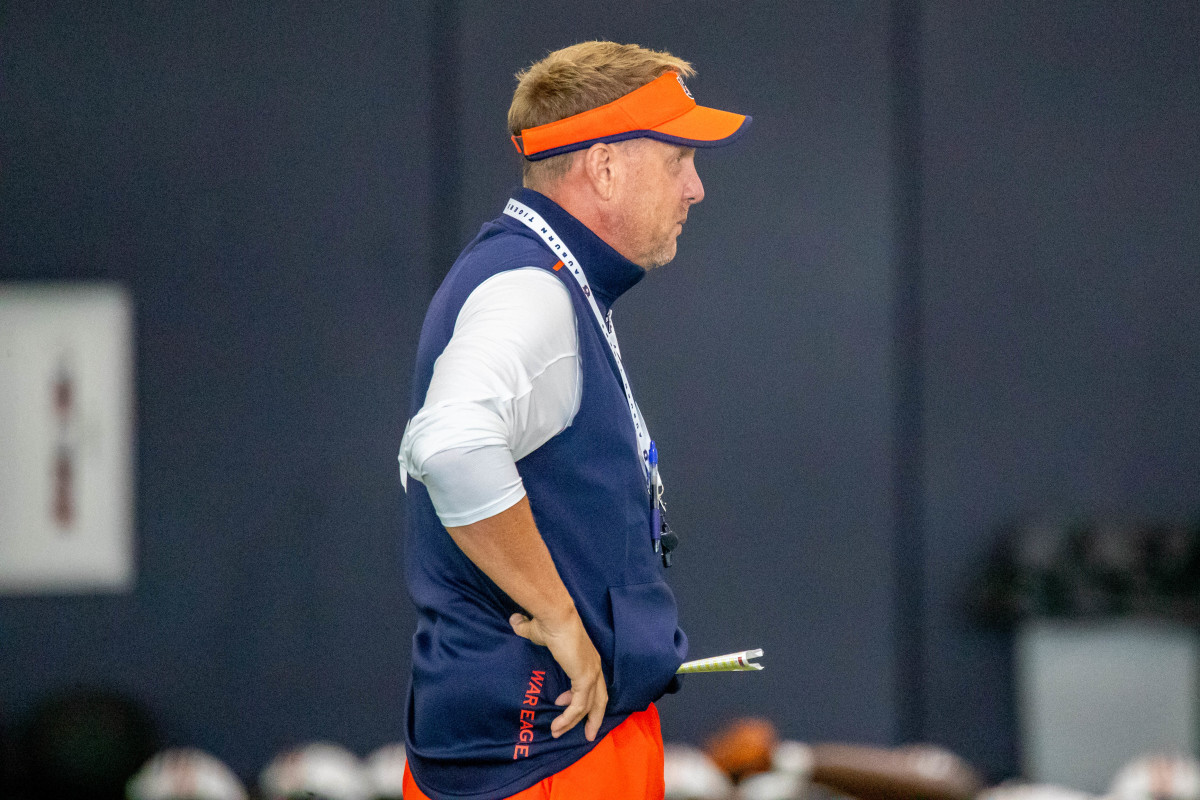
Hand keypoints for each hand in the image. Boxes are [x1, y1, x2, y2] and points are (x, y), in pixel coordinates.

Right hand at [510, 610, 607, 740]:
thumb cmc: (548, 621)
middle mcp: (594, 666)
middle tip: (586, 734)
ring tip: (557, 733)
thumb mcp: (536, 630)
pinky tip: (557, 725)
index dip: (580, 696)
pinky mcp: (584, 679)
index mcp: (587, 657)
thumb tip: (514, 620)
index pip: (591, 683)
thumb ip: (526, 629)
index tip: (560, 702)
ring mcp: (591, 673)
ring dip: (572, 722)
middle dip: (593, 719)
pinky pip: (579, 706)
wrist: (555, 616)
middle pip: (600, 699)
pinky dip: (568, 718)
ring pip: (588, 707)